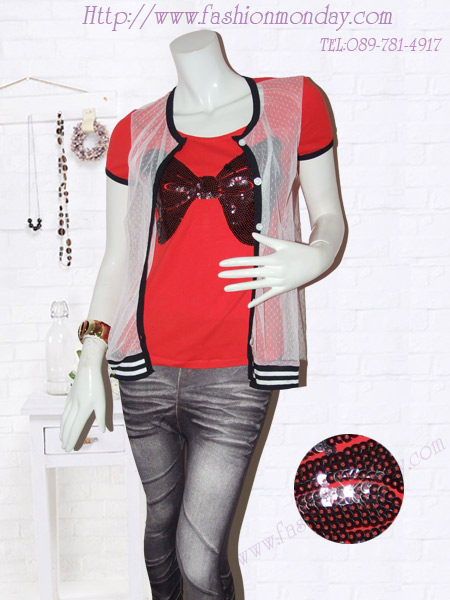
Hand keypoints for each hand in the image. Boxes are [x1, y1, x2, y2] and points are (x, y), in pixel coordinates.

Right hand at [60, 336, 107, 451]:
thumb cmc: (97, 385)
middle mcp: (74, 407)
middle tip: (64, 447)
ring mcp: (70, 401)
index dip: (72, 439)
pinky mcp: (69, 396)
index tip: (68, 449)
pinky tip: (63, 422)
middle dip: (65, 438)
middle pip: (68, 426)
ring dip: (62, 430)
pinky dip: (62, 420)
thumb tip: (104, 430)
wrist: (88, 368)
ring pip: (64, 419)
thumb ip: (102, 416)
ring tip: (61, 438)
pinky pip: (64, 412)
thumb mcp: (103, 401)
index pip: (76, 428)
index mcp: (83, 409)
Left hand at [218, 232, 332, 308]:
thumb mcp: (282, 244)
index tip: (222, 263)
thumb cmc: (299, 251)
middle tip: (219, 274)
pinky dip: (258, 301)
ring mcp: (278, 282)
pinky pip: (268, 296)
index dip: (234, 262)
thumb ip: (266, 240)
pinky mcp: (282, 289)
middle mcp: (273, 271)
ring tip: (226, 288)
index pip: (248, 261)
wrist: (317, 262)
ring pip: (255, 285)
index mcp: (272, 259)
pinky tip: (248, 306)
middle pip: (249, 273)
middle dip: (232, 274)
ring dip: (239, 287)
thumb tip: (253, 233)